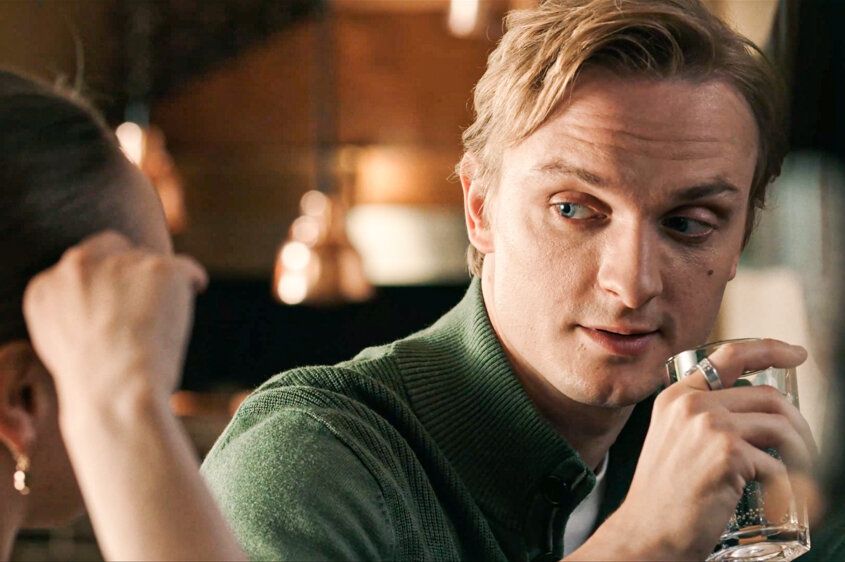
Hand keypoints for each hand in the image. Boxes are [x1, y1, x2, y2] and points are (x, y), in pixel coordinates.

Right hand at [23, 231, 206, 411]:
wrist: (117, 393)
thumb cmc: (98, 386)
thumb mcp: (65, 345)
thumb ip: (78, 312)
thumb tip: (108, 302)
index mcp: (46, 286)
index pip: (82, 263)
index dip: (107, 280)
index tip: (123, 298)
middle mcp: (78, 266)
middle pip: (116, 247)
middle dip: (133, 268)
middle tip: (151, 298)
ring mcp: (119, 264)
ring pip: (152, 262)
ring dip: (162, 288)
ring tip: (162, 326)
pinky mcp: (159, 268)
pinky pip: (188, 270)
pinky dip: (193, 283)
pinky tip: (193, 298)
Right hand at [585, 339, 815, 560]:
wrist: (647, 533)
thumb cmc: (663, 497)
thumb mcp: (674, 442)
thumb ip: (702, 420)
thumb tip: (758, 416)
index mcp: (676, 396)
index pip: (729, 355)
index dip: (769, 349)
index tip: (796, 354)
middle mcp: (691, 403)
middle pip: (767, 396)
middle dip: (798, 423)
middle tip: (804, 449)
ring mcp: (709, 425)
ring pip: (781, 425)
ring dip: (802, 452)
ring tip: (801, 474)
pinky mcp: (727, 453)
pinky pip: (778, 465)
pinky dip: (788, 488)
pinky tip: (780, 501)